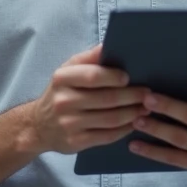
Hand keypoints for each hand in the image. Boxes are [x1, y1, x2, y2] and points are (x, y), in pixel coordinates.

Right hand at [26, 44, 150, 154]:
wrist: (39, 125)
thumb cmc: (60, 92)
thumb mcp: (67, 71)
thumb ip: (88, 58)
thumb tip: (109, 44)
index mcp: (62, 79)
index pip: (93, 76)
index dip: (114, 77)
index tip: (129, 77)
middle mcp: (64, 101)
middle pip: (106, 99)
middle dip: (132, 96)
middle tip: (148, 93)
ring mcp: (69, 124)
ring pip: (110, 119)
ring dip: (133, 113)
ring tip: (146, 108)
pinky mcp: (76, 142)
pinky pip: (107, 136)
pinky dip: (125, 129)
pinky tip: (134, 123)